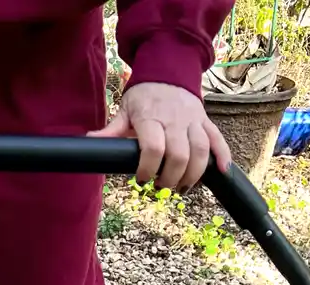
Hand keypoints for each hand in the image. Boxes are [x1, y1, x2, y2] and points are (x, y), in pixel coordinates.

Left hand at [89, 82, 231, 191]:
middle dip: (170, 177)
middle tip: (160, 186)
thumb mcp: (125, 110)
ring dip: (193, 174)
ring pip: (200, 151)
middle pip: (179, 155)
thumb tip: (87, 140)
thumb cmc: (144, 96)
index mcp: (151, 118)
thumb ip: (111, 130)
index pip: (153, 149)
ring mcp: (192, 120)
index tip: (141, 179)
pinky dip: (222, 156)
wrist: (168, 71)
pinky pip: (217, 139)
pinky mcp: (205, 121)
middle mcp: (174, 119)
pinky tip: (222, 172)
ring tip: (182, 187)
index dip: (148, 169)